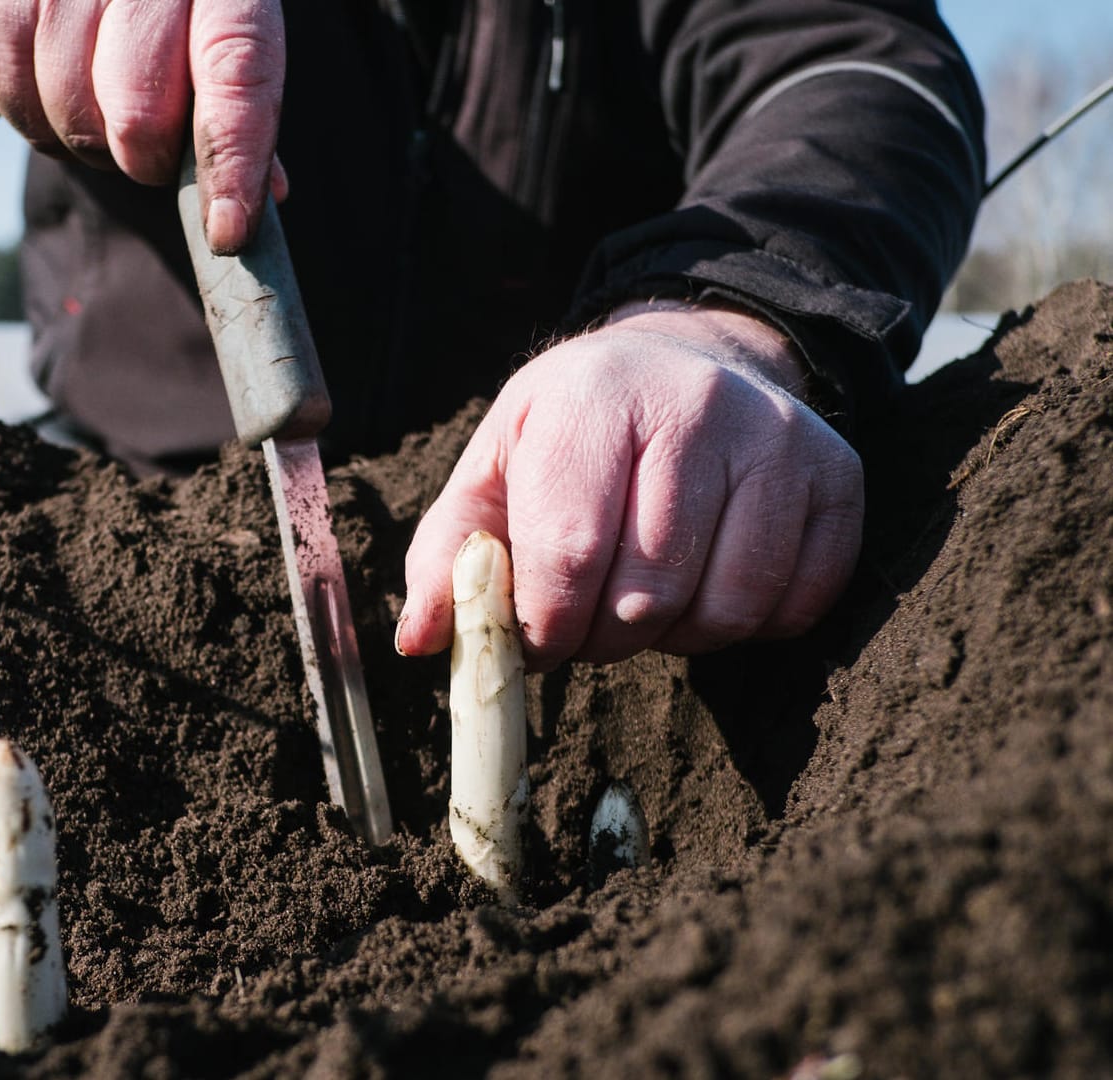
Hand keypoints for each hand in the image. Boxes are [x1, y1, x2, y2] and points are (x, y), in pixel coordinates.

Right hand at [0, 0, 286, 253]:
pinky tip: (54, 95)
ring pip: (72, 110)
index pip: (238, 73)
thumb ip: (241, 115)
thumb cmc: (166, 16)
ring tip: (101, 111)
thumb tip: (257, 203)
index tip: (225, 230)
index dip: (232, 160)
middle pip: (140, 111)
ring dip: (88, 142)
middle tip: (149, 149)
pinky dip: (36, 120)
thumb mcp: (217, 42)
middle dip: (145, 158)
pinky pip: (14, 96)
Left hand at [397, 303, 863, 669]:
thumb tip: (422, 642)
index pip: (568, 549)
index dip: (544, 624)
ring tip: (646, 598)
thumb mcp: (495, 466)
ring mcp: (780, 437)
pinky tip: (707, 584)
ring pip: (726, 608)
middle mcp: (696, 403)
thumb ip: (450, 553)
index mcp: (593, 395)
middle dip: (603, 637)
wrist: (686, 362)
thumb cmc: (574, 430)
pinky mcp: (838, 475)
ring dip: (675, 637)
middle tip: (589, 619)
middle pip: (647, 592)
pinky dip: (746, 624)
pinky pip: (795, 604)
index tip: (536, 638)